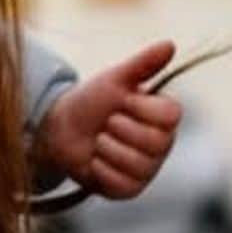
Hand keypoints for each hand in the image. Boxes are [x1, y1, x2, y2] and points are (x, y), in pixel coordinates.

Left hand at [34, 41, 183, 199]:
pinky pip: (120, 183)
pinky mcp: (129, 189)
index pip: (171, 115)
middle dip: (118, 128)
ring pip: (136, 163)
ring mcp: (147, 169)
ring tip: (99, 140)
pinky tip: (94, 160)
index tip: (122, 101)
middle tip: (106, 122)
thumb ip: (143, 63)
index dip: (140, 107)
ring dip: (106, 148)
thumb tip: (170, 43)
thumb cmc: (92, 101)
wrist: (60, 127)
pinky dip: (100, 169)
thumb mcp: (114, 78)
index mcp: (164, 117)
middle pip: (154, 142)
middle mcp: (162, 144)